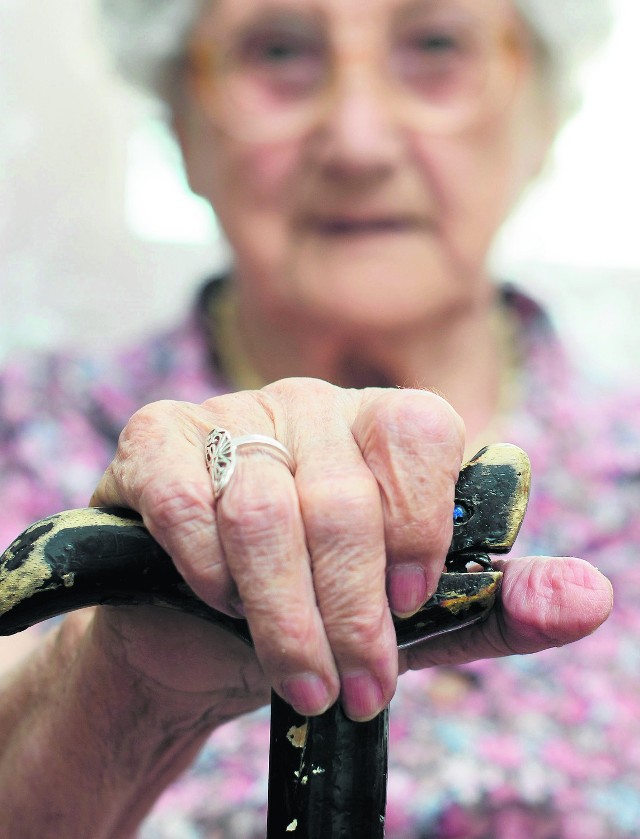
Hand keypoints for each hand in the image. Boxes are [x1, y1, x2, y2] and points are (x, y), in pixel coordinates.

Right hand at [91, 378, 611, 721]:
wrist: (202, 631)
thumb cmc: (317, 612)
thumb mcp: (416, 621)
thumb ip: (496, 606)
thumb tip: (593, 598)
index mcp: (380, 426)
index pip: (421, 431)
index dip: (421, 523)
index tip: (410, 604)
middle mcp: (309, 407)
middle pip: (341, 497)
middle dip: (351, 614)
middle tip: (355, 687)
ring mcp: (230, 415)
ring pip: (261, 509)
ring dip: (282, 615)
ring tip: (296, 674)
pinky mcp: (155, 439)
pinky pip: (184, 497)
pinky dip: (205, 569)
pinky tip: (218, 600)